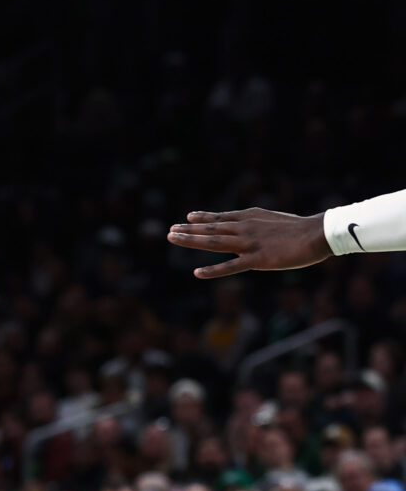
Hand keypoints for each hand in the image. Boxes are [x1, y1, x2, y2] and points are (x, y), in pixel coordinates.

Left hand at [167, 208, 330, 278]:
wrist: (319, 233)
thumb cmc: (299, 229)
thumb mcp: (273, 220)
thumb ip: (256, 222)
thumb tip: (245, 222)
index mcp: (251, 218)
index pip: (222, 218)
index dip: (203, 217)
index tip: (187, 217)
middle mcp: (245, 228)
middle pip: (211, 229)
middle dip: (189, 230)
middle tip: (170, 231)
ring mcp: (249, 244)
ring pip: (214, 242)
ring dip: (192, 240)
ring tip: (173, 239)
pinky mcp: (257, 260)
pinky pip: (231, 266)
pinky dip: (213, 270)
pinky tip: (197, 272)